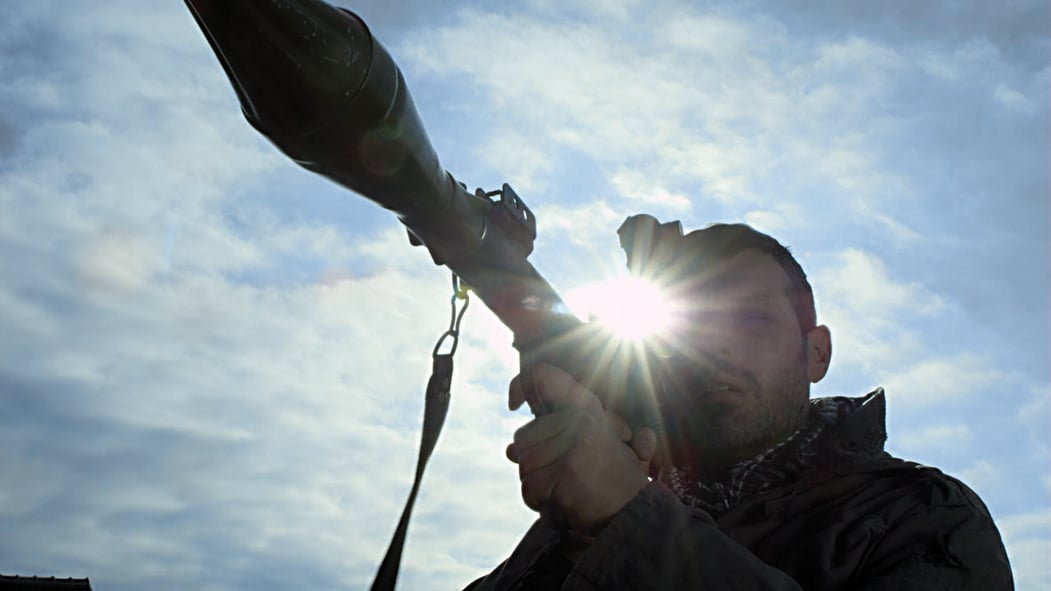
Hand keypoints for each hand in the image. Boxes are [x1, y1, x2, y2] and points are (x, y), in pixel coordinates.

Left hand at [506, 363, 657, 533]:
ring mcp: (573, 444)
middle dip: (534, 464)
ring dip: (538, 485)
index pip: (543, 376)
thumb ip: (548, 439)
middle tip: (563, 476)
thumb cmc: (611, 479)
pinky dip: (541, 503)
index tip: (514, 403)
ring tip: (567, 490)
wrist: (636, 513)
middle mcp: (579, 418)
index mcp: (586, 405)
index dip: (521, 384)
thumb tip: (509, 451)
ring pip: (524, 464)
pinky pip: (530, 488)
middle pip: (522, 437)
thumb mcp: (589, 444)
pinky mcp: (566, 471)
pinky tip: (565, 504)